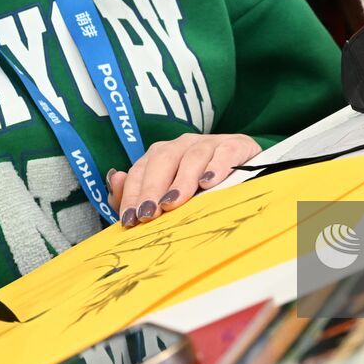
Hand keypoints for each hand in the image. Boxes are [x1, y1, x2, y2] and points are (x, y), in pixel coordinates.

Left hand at [107, 133, 260, 228]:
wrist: (248, 168)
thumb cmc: (201, 187)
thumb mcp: (170, 192)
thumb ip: (137, 191)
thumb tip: (115, 178)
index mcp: (163, 154)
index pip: (141, 170)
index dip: (133, 194)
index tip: (130, 220)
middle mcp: (184, 145)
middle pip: (163, 160)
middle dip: (153, 188)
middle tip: (149, 214)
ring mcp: (211, 143)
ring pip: (192, 157)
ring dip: (181, 180)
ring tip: (174, 202)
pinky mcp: (236, 146)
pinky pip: (224, 153)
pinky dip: (216, 167)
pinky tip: (209, 183)